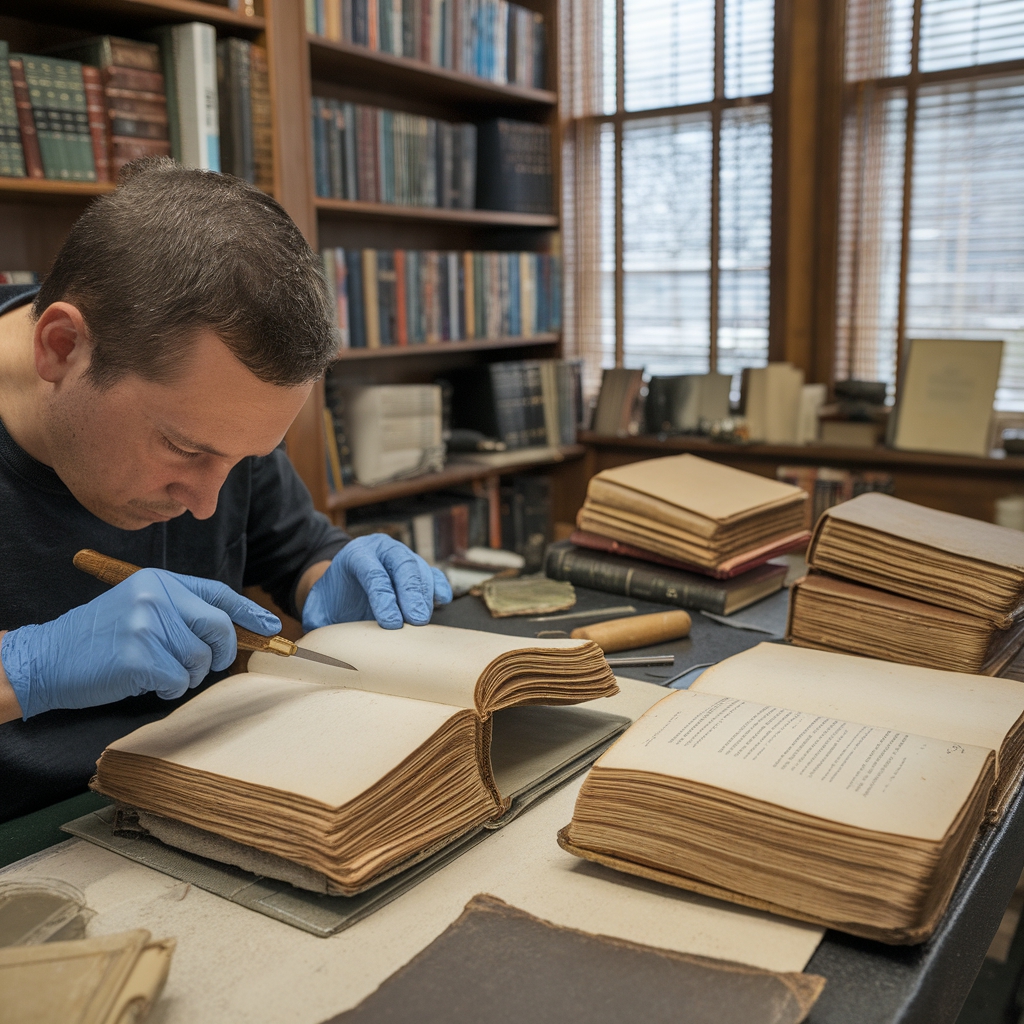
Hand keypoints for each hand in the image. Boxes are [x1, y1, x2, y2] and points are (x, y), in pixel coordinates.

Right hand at [0, 569, 280, 718]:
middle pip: (218, 627)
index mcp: (159, 580)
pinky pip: (178, 680)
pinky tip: (147, 681)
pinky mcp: (139, 656)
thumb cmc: (100, 638)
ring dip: (188, 674)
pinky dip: (169, 688)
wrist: (47, 657)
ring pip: (199, 658)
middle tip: (211, 665)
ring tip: (160, 670)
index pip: (217, 593)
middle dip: (222, 652)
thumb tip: (233, 630)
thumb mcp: (140, 606)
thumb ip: (181, 611)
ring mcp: (147, 625)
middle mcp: (156, 597)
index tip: (272, 627)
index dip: (249, 612)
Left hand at [302, 534, 452, 630]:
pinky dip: (438, 587)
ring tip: (423, 620)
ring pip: (419, 568)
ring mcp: (402, 557)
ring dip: (424, 595)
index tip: (391, 623)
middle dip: (410, 594)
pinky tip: (440, 601)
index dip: (383, 597)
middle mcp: (382, 550)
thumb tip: (316, 652)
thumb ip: (317, 623)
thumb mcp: (318, 609)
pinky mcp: (418, 569)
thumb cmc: (332, 601)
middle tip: (415, 620)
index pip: (373, 572)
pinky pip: (433, 574)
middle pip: (402, 565)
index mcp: (356, 554)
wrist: (341, 587)